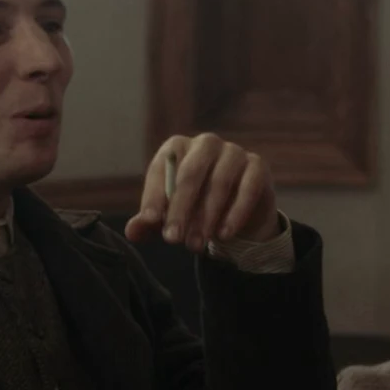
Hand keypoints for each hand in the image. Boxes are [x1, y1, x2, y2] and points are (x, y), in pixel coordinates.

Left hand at [126, 133, 279, 252]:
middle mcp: (205, 144)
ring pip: (220, 183)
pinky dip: (235, 214)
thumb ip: (150, 222)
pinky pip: (247, 189)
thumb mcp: (169, 216)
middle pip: (191, 173)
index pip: (162, 168)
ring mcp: (234, 152)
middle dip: (180, 209)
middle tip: (173, 240)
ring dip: (206, 217)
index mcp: (177, 148)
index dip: (155, 194)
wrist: (236, 212)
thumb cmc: (194, 207)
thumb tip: (133, 232)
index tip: (150, 221)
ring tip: (195, 245)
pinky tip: (223, 236)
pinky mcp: (257, 166)